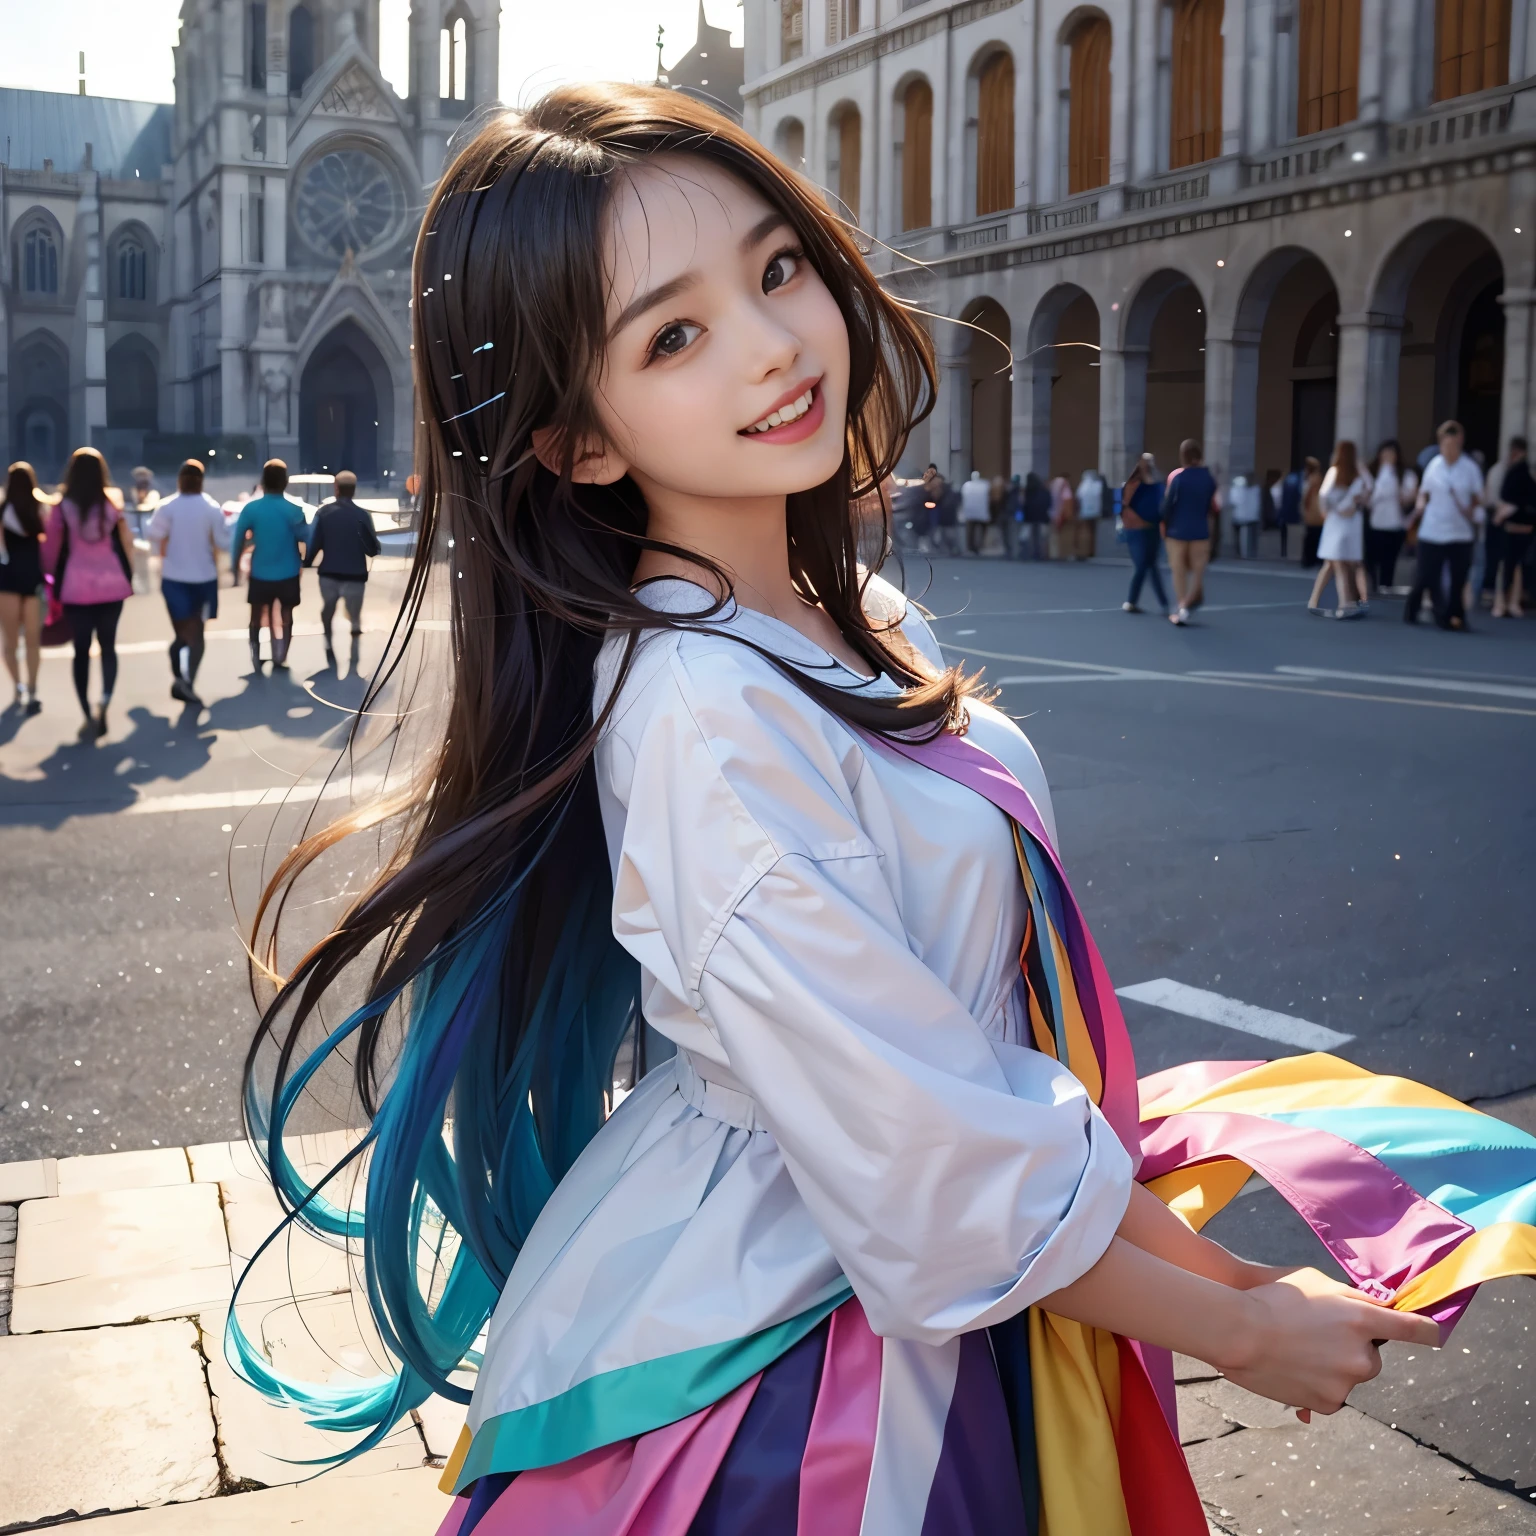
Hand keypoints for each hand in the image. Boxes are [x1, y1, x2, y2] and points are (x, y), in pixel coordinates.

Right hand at [1218, 1268, 1438, 1417]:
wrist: (1238, 1332)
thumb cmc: (1273, 1297)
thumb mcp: (1315, 1282)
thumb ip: (1351, 1297)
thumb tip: (1376, 1307)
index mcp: (1362, 1319)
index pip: (1414, 1329)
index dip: (1428, 1330)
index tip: (1434, 1333)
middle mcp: (1362, 1354)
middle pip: (1373, 1355)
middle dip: (1355, 1348)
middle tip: (1320, 1336)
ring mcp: (1347, 1383)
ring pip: (1352, 1375)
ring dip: (1335, 1366)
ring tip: (1297, 1350)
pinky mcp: (1329, 1403)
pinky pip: (1333, 1394)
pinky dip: (1319, 1384)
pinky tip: (1292, 1367)